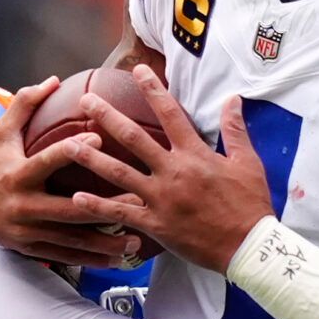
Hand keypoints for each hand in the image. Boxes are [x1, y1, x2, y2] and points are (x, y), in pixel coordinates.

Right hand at [0, 77, 144, 268]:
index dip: (71, 151)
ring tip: (136, 242)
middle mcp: (23, 206)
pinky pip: (65, 256)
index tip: (100, 139)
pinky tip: (115, 259)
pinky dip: (91, 259)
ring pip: (72, 239)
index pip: (47, 161)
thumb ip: (24, 105)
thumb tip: (53, 80)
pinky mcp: (31, 249)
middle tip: (138, 199)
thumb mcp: (0, 134)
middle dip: (105, 206)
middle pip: (69, 209)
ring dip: (105, 242)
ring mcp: (28, 231)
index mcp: (18, 174)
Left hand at [68, 66, 272, 273]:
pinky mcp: (155, 224)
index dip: (153, 90)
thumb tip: (233, 99)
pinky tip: (76, 198)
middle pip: (133, 138)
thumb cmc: (250, 205)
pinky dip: (98, 206)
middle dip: (107, 117)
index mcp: (195, 154)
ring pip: (119, 173)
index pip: (171, 113)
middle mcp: (173, 171)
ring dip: (91, 158)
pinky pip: (121, 213)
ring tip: (68, 145)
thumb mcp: (248, 163)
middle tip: (86, 101)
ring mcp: (161, 198)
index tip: (137, 72)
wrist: (248, 246)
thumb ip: (235, 130)